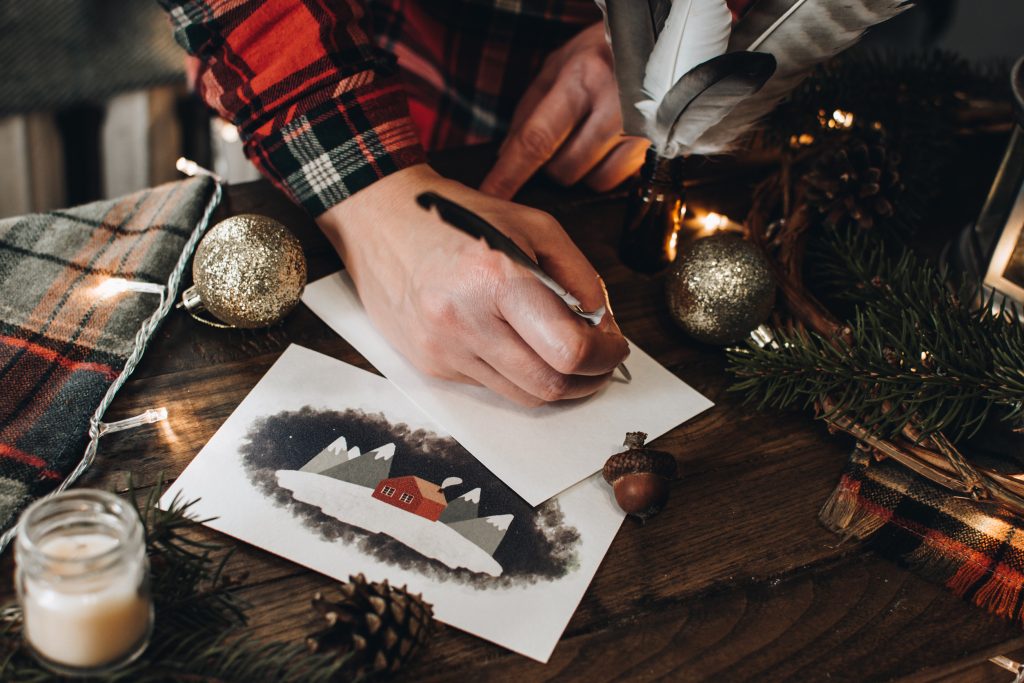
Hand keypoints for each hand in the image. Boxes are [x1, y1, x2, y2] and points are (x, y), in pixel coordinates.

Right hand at [317, 164, 628, 406]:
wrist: (379, 218)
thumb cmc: (457, 215)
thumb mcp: (533, 225)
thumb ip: (579, 276)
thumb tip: (603, 326)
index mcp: (496, 279)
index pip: (568, 350)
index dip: (604, 357)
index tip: (613, 348)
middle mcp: (465, 321)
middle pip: (548, 386)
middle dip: (587, 381)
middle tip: (599, 363)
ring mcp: (442, 349)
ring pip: (521, 396)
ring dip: (555, 384)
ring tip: (565, 357)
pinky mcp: (428, 364)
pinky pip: (489, 387)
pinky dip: (515, 375)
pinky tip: (517, 347)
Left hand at [481, 22, 648, 198]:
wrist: (663, 43)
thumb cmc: (603, 51)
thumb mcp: (559, 64)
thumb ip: (529, 108)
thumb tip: (505, 154)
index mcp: (584, 78)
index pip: (537, 139)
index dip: (510, 173)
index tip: (491, 194)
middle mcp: (614, 105)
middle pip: (564, 169)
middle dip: (551, 166)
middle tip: (560, 140)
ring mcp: (641, 128)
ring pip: (592, 181)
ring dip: (580, 170)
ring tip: (587, 138)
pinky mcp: (657, 146)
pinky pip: (618, 180)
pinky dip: (604, 170)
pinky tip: (609, 144)